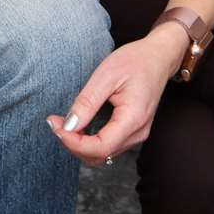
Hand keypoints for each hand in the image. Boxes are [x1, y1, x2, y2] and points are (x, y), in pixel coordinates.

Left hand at [46, 27, 184, 166]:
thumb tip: (68, 126)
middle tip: (55, 122)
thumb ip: (87, 103)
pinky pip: (108, 145)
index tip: (55, 125)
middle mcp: (137, 133)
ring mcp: (136, 134)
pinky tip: (78, 124)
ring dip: (79, 144)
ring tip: (64, 122)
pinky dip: (89, 140)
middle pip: (99, 155)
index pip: (100, 148)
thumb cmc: (135, 61)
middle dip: (73, 144)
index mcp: (133, 119)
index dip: (73, 142)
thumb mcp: (106, 76)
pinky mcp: (132, 131)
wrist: (158, 57)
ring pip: (102, 154)